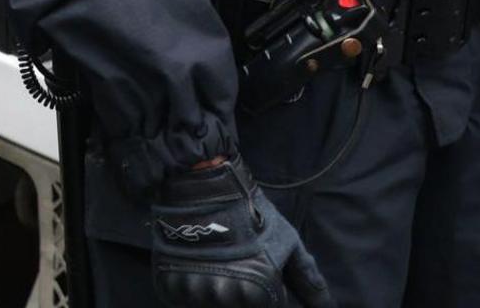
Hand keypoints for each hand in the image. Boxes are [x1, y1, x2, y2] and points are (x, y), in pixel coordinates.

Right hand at [149, 158, 333, 307]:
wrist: (202, 185)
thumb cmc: (251, 213)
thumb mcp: (287, 244)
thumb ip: (309, 281)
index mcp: (258, 294)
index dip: (271, 299)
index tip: (264, 281)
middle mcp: (225, 298)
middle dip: (246, 296)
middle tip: (240, 268)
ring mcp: (194, 293)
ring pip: (213, 306)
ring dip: (220, 294)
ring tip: (221, 266)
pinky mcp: (170, 286)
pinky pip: (187, 302)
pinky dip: (195, 290)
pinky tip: (202, 268)